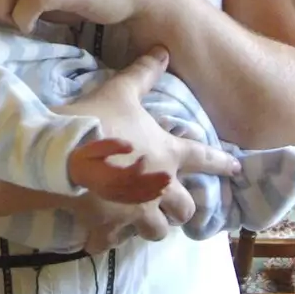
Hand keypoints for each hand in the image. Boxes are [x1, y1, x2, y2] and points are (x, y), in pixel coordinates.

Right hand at [59, 48, 240, 248]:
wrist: (60, 152)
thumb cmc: (95, 120)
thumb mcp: (120, 92)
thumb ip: (143, 74)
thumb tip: (162, 51)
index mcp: (167, 155)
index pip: (203, 158)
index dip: (221, 163)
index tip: (235, 169)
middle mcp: (158, 188)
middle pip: (184, 209)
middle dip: (181, 209)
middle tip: (173, 206)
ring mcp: (134, 212)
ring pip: (156, 232)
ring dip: (152, 227)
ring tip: (141, 222)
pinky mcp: (107, 227)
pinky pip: (112, 242)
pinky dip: (109, 239)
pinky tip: (103, 234)